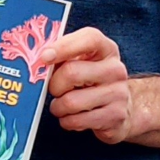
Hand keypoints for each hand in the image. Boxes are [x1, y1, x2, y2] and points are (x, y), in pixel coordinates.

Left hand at [43, 27, 159, 147]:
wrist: (121, 107)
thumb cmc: (93, 82)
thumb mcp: (83, 63)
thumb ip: (64, 57)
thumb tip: (38, 62)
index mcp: (107, 50)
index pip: (90, 38)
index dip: (64, 46)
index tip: (45, 57)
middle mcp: (115, 69)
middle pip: (71, 73)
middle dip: (54, 85)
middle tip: (56, 90)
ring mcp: (118, 93)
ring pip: (70, 102)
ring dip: (58, 107)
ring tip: (63, 106)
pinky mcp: (115, 116)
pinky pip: (76, 121)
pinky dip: (66, 121)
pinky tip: (73, 117)